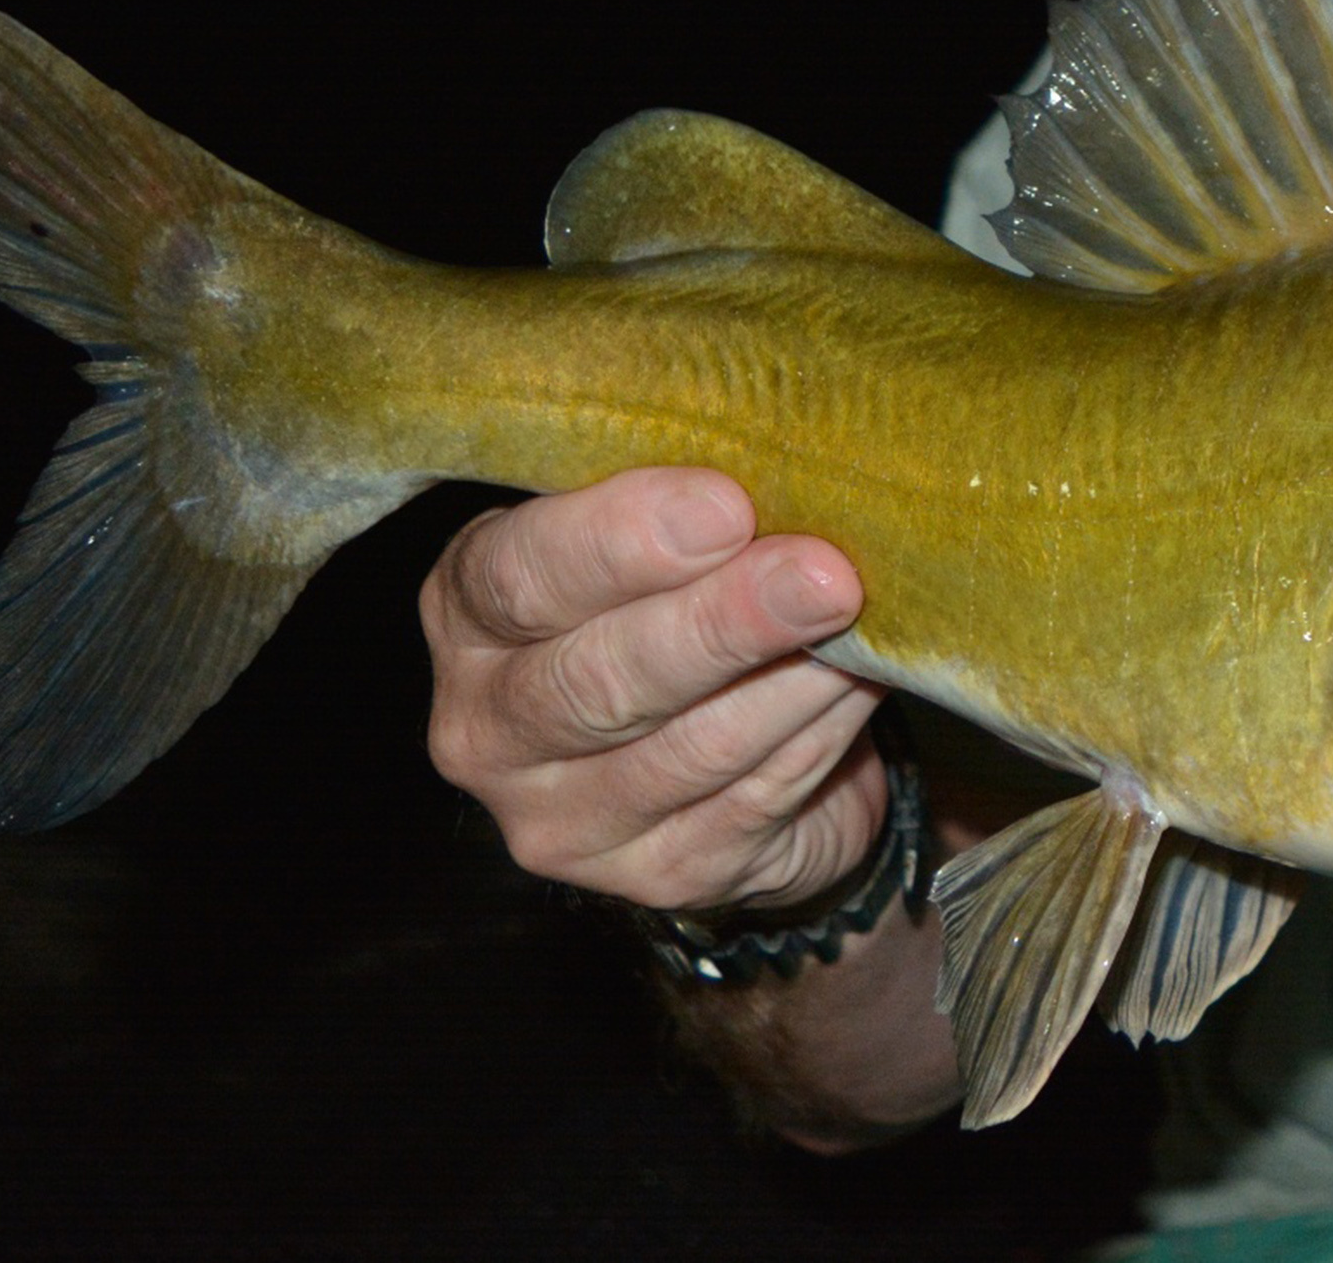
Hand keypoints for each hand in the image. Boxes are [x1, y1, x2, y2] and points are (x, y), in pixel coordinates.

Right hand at [422, 466, 889, 917]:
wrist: (717, 751)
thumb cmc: (675, 597)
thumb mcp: (649, 534)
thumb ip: (680, 499)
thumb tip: (779, 456)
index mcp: (470, 612)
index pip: (520, 576)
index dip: (623, 540)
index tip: (729, 506)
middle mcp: (488, 728)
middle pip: (603, 679)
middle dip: (725, 623)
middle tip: (826, 577)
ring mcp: (564, 820)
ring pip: (693, 749)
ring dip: (794, 681)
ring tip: (860, 621)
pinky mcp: (658, 874)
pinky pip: (753, 799)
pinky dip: (820, 732)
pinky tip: (862, 682)